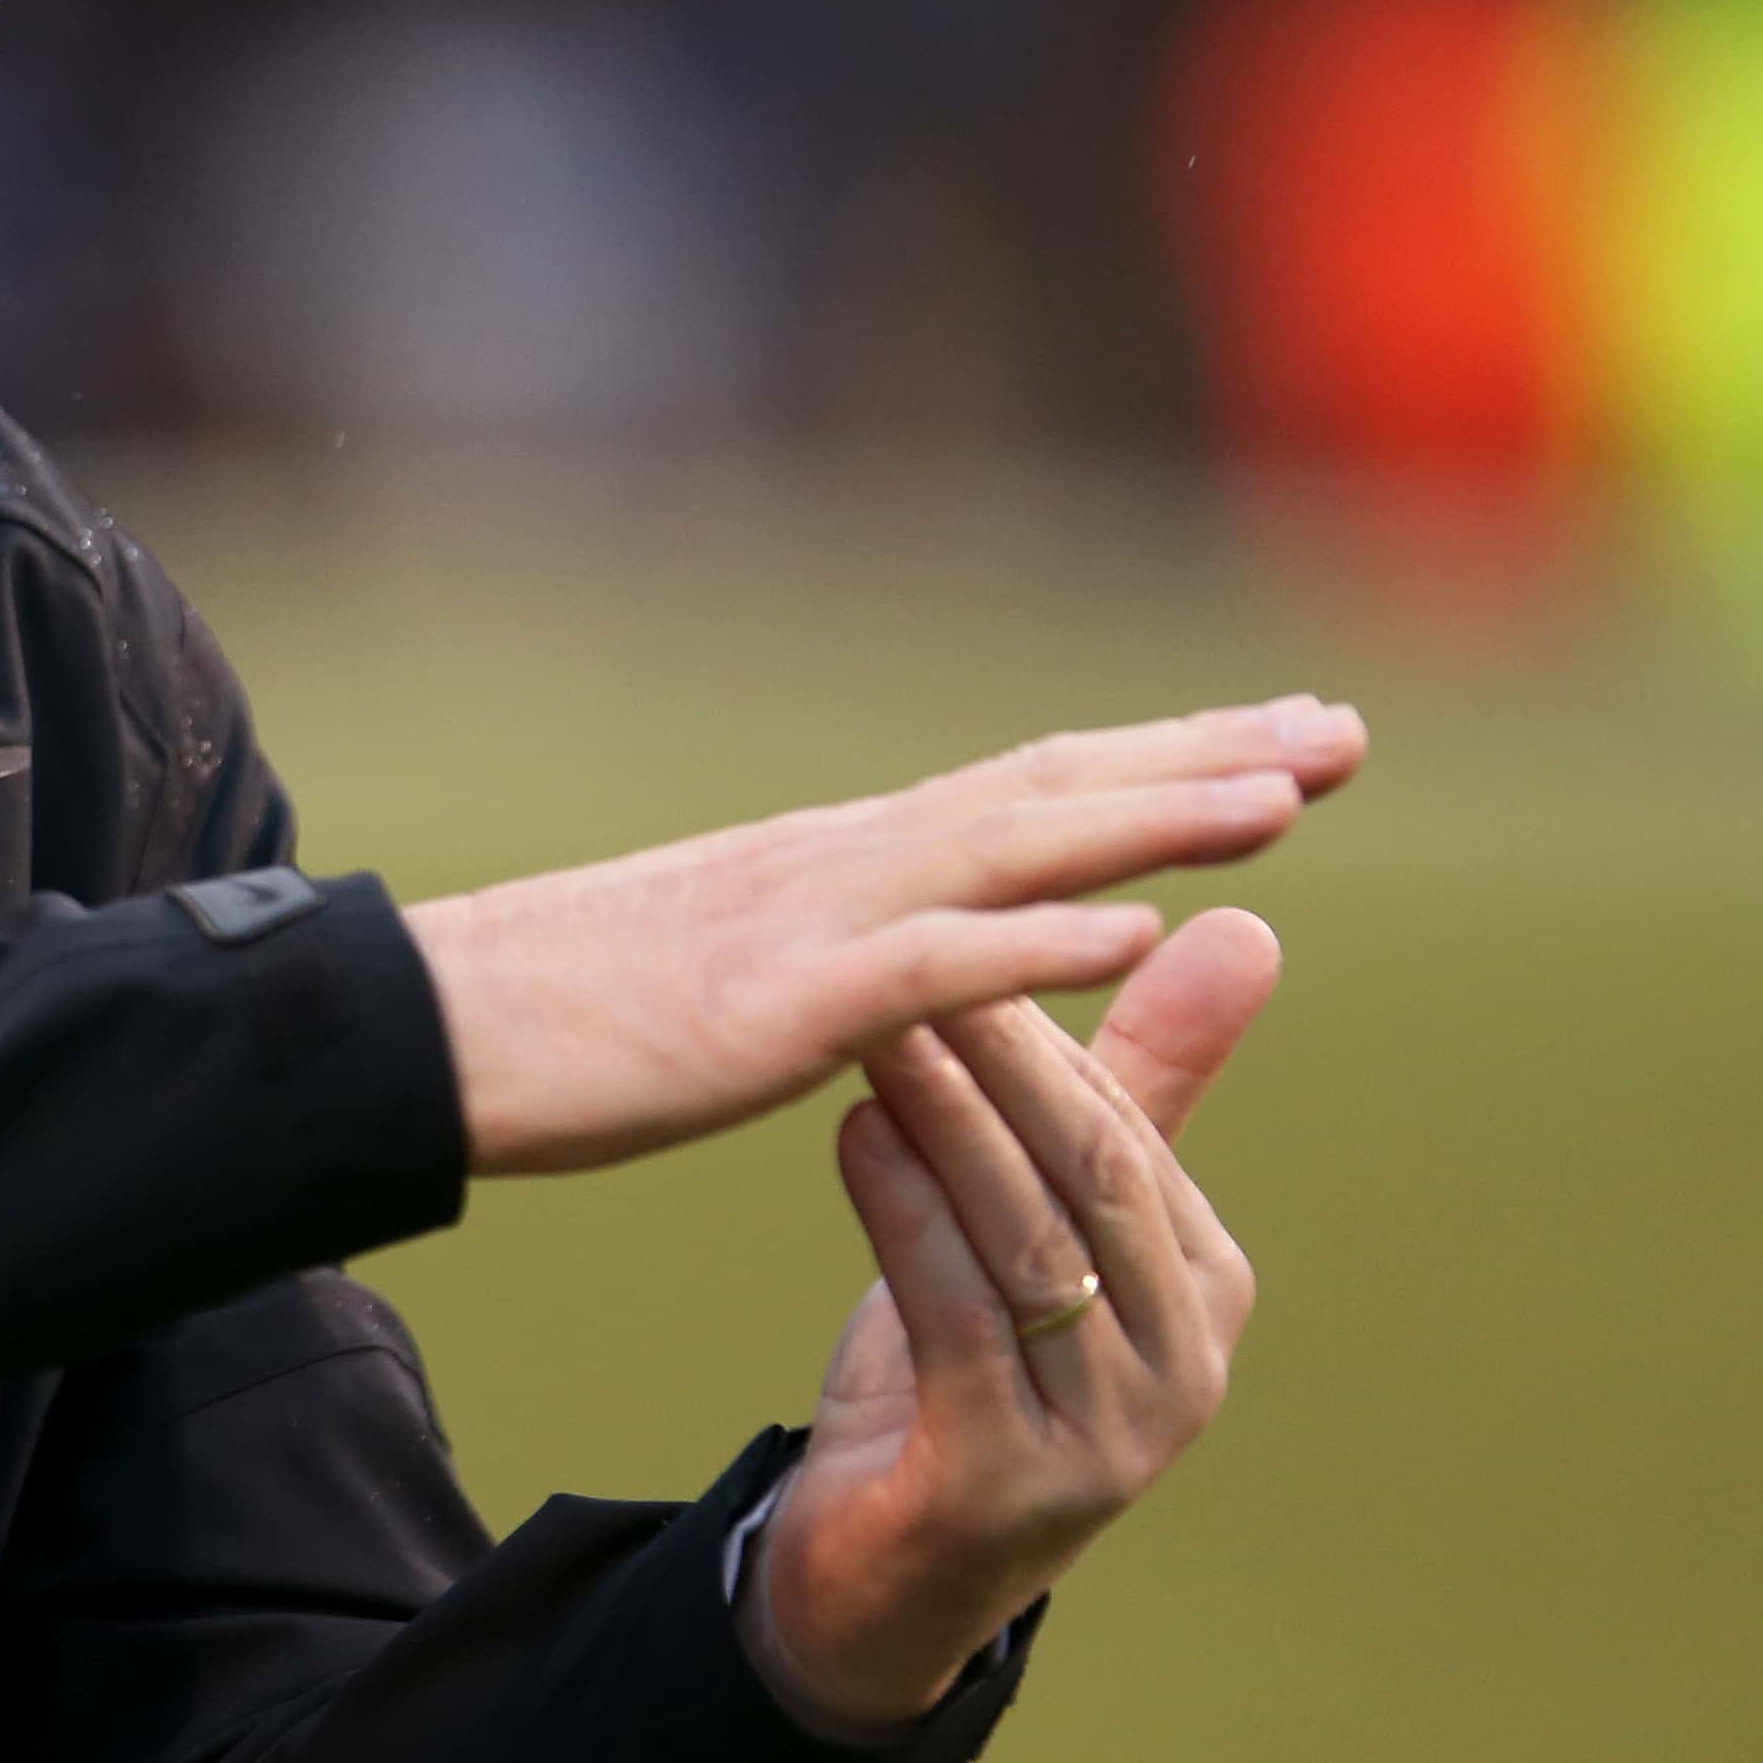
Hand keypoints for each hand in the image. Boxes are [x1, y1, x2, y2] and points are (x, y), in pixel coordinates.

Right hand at [400, 699, 1355, 1176]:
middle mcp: (839, 862)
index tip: (1287, 742)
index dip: (1164, 760)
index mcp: (836, 864)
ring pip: (1009, 850)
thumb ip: (837, 958)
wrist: (418, 1031)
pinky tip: (1132, 932)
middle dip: (1205, 757)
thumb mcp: (728, 977)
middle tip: (1344, 731)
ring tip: (1286, 797)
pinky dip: (1034, 944)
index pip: (1030, 789)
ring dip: (1153, 817)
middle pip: (1051, 789)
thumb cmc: (558, 1022)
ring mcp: (804, 923)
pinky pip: (922, 970)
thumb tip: (926, 962)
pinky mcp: (764, 1006)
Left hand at [744, 905, 1291, 1726]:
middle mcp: (1183, 1367)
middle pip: (1092, 1175)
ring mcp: (1108, 1435)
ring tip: (882, 1019)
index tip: (970, 912)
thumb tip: (1244, 923)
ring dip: (949, 1118)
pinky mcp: (1012, 1481)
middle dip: (1009, 1054)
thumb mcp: (1048, 1219)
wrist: (883, 1571)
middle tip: (926, 942)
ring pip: (1026, 1239)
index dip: (1048, 1021)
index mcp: (1207, 1289)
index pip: (1130, 1129)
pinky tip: (855, 1128)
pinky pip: (958, 1317)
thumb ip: (1132, 1086)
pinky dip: (906, 1211)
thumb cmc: (969, 1361)